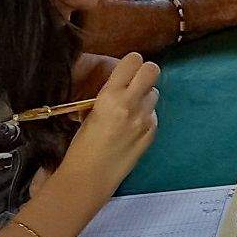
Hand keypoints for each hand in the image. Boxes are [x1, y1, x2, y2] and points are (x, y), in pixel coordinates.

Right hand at [57, 53, 158, 201]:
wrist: (91, 176)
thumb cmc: (82, 144)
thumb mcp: (91, 112)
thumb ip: (109, 95)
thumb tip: (120, 83)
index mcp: (111, 96)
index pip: (133, 60)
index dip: (131, 63)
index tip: (126, 70)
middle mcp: (131, 103)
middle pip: (153, 70)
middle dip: (145, 73)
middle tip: (135, 83)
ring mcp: (145, 119)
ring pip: (154, 93)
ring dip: (145, 97)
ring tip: (131, 109)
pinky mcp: (152, 132)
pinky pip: (154, 114)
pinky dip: (146, 116)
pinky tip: (132, 127)